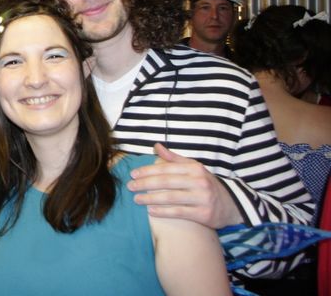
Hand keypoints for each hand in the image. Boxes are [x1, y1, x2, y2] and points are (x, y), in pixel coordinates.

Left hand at [127, 143, 242, 228]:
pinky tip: (150, 210)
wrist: (232, 205)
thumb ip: (174, 159)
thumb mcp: (193, 168)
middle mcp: (199, 182)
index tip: (133, 174)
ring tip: (136, 199)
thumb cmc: (206, 184)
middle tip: (130, 186)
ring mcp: (202, 198)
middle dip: (145, 184)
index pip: (166, 168)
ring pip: (171, 198)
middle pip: (166, 182)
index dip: (148, 171)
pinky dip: (163, 212)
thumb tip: (156, 146)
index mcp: (194, 168)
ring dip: (150, 198)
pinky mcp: (204, 214)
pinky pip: (179, 212)